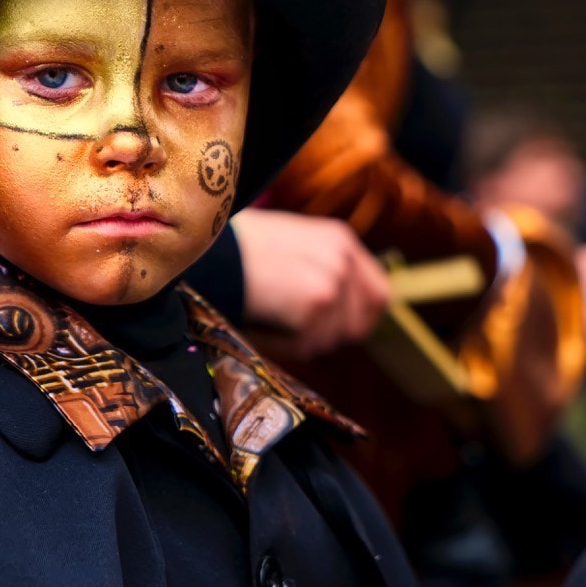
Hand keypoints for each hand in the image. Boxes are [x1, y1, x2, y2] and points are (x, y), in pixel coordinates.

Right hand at [231, 209, 390, 357]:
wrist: (208, 250)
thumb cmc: (234, 250)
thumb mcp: (290, 247)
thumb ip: (320, 271)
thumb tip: (335, 314)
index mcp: (340, 239)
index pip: (378, 293)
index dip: (361, 319)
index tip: (339, 332)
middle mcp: (344, 258)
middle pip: (359, 324)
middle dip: (328, 337)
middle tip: (294, 332)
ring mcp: (333, 280)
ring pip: (329, 340)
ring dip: (298, 341)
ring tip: (268, 317)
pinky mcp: (316, 303)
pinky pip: (305, 346)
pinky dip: (280, 345)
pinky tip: (260, 322)